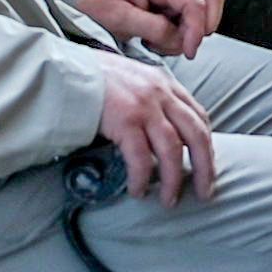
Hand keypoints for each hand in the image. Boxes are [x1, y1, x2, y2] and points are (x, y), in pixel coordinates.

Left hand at [75, 0, 227, 54]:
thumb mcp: (118, 18)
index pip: (194, 0)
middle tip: (182, 46)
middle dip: (203, 26)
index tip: (189, 51)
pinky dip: (183, 36)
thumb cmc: (98, 6)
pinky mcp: (174, 6)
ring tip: (159, 42)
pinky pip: (194, 21)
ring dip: (191, 33)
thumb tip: (176, 35)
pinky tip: (157, 40)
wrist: (85, 3)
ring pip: (207, 10)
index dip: (197, 28)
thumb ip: (150, 26)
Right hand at [91, 56, 221, 200]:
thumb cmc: (95, 78)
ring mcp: (144, 106)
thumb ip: (151, 97)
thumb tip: (161, 129)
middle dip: (205, 168)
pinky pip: (141, 158)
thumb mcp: (134, 79)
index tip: (207, 166)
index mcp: (165, 83)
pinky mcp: (125, 120)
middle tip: (204, 193)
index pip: (199, 117)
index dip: (207, 145)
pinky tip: (138, 191)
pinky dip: (142, 178)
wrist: (65, 69)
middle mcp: (160, 93)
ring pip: (172, 150)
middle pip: (196, 135)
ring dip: (173, 180)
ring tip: (169, 201)